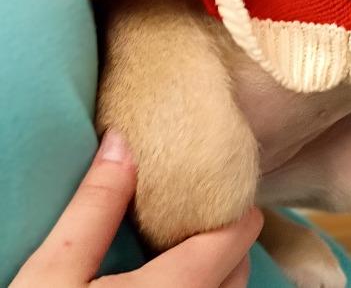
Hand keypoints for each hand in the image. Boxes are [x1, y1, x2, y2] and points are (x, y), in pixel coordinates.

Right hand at [12, 130, 261, 287]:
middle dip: (226, 248)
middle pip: (236, 277)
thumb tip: (123, 142)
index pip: (234, 240)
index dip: (234, 211)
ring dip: (215, 284)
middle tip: (198, 225)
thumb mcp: (49, 277)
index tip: (223, 192)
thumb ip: (94, 208)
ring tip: (181, 264)